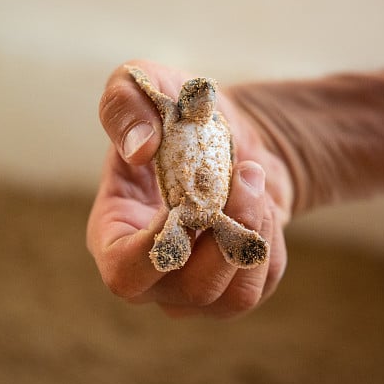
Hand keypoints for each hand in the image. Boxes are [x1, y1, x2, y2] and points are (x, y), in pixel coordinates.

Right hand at [87, 60, 293, 317]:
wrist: (228, 133)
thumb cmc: (175, 113)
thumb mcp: (141, 86)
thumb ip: (124, 105)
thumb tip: (141, 148)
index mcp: (114, 235)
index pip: (125, 273)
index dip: (158, 249)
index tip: (187, 199)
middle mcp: (153, 274)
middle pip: (189, 292)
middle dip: (225, 235)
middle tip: (245, 172)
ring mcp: (195, 289)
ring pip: (233, 297)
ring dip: (254, 229)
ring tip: (253, 177)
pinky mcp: (237, 286)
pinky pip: (262, 281)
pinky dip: (270, 237)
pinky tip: (260, 199)